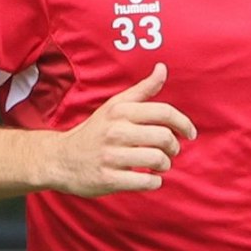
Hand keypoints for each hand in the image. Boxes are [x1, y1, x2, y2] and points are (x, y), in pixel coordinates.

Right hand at [46, 62, 197, 196]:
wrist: (60, 158)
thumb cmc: (95, 131)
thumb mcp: (115, 106)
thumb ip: (142, 90)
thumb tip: (162, 68)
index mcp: (120, 111)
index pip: (163, 112)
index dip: (184, 123)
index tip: (191, 134)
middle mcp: (115, 131)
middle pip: (164, 137)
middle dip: (174, 147)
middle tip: (170, 152)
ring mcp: (111, 156)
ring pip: (157, 159)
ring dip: (165, 165)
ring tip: (160, 165)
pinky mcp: (108, 178)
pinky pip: (145, 182)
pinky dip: (154, 182)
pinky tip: (149, 178)